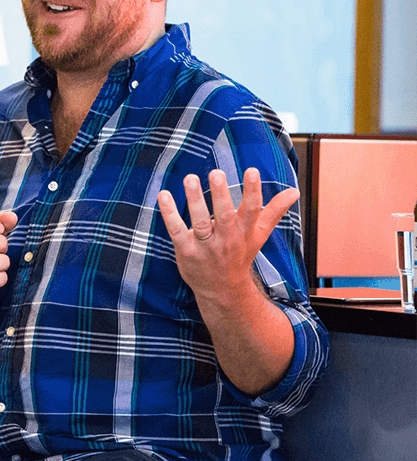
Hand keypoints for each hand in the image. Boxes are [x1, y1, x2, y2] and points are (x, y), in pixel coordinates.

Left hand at [157, 168, 298, 301]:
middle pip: (225, 215)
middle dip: (221, 195)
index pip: (252, 210)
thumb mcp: (258, 234)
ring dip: (195, 200)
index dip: (253, 191)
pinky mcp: (186, 251)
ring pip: (200, 222)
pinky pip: (176, 231)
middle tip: (217, 172)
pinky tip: (163, 195)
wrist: (222, 290)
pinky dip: (169, 214)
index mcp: (245, 231)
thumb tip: (295, 192)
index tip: (252, 170)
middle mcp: (226, 238)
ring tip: (190, 178)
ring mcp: (205, 246)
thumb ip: (274, 211)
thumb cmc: (240, 254)